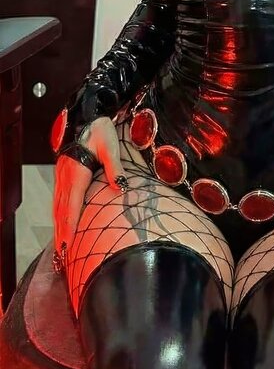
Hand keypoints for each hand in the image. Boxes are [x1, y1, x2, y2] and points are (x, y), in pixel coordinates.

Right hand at [53, 116, 126, 260]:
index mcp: (76, 171)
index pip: (72, 203)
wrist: (84, 117)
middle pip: (61, 209)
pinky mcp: (63, 175)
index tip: (68, 241)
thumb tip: (120, 186)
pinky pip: (58, 199)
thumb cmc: (99, 130)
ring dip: (58, 225)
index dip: (70, 224)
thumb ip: (114, 166)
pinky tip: (60, 223)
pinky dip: (58, 214)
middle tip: (63, 252)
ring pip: (58, 205)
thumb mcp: (110, 145)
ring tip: (60, 244)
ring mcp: (62, 176)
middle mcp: (65, 177)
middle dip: (61, 231)